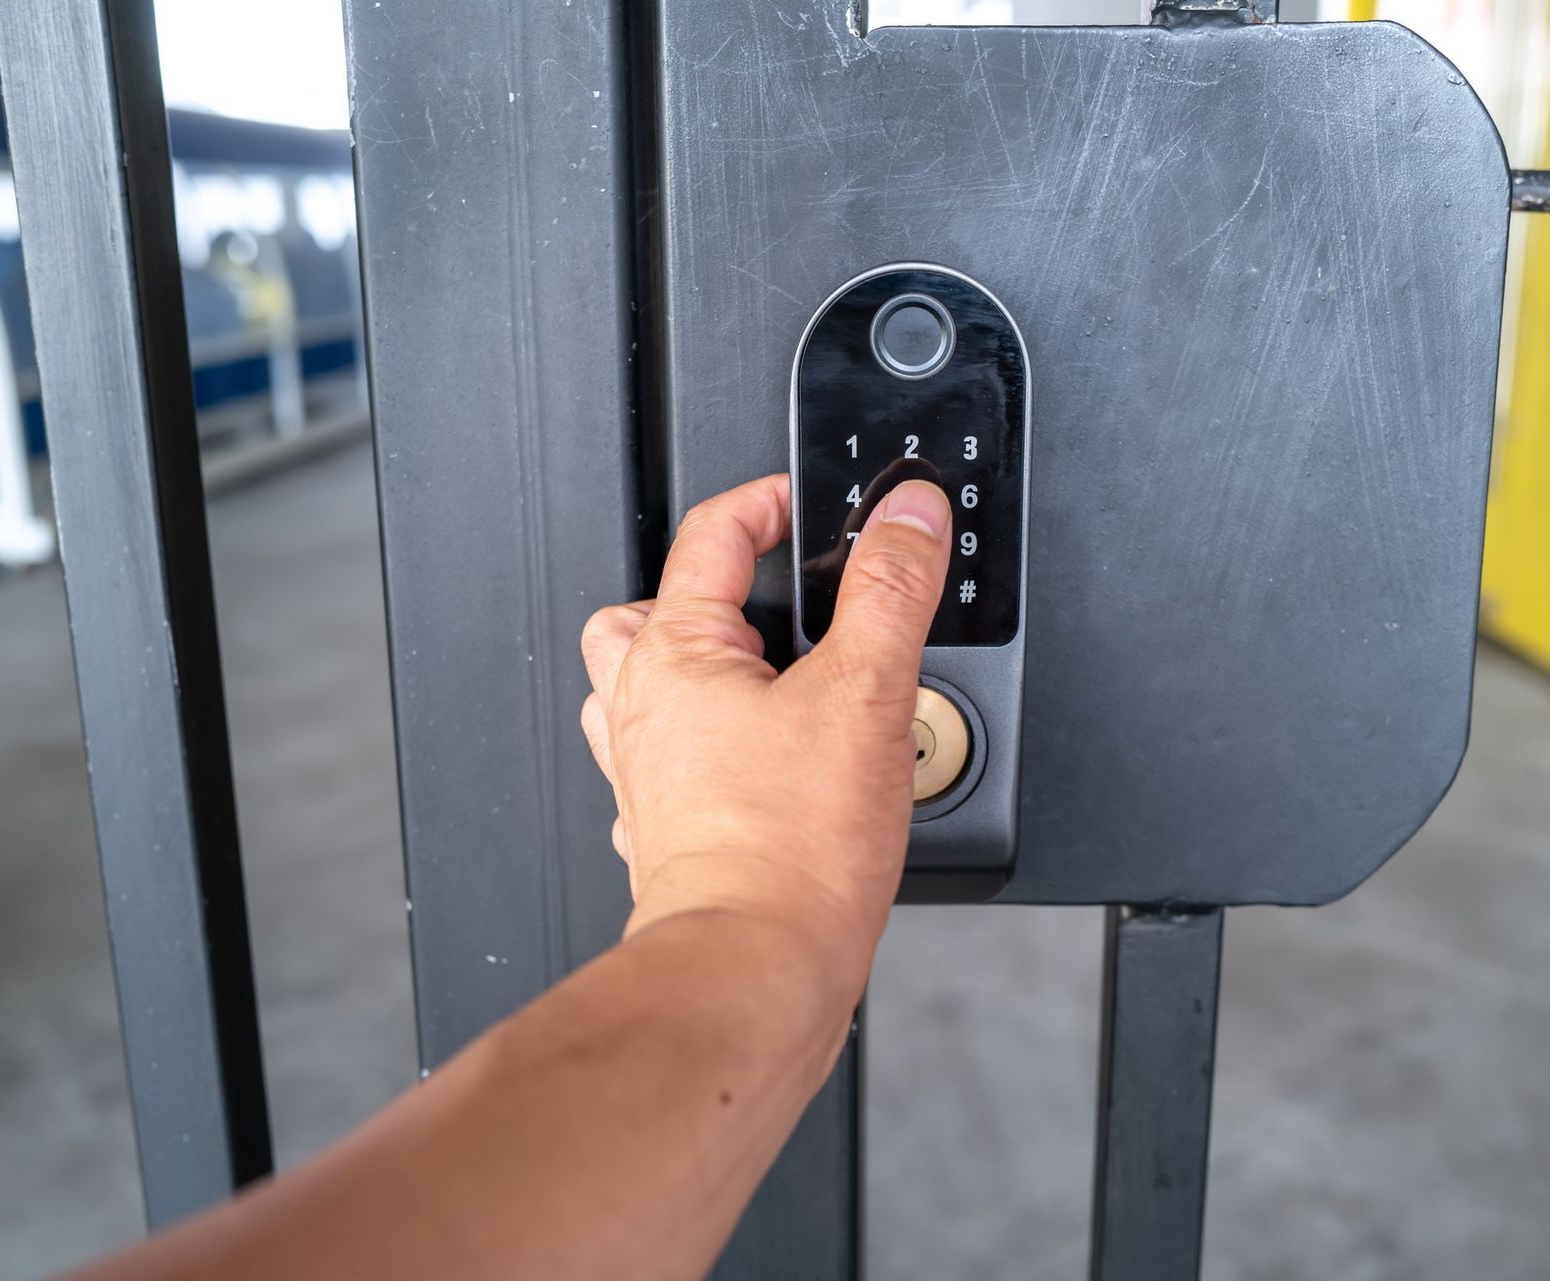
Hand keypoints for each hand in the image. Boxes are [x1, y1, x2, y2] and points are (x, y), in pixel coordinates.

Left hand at [579, 473, 951, 982]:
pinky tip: (760, 768)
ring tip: (764, 677)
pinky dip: (708, 752)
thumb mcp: (864, 693)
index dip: (767, 502)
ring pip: (644, 694)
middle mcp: (641, 711)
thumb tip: (908, 517)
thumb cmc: (788, 853)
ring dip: (697, 674)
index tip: (805, 502)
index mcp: (673, 655)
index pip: (709, 536)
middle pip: (646, 614)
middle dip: (710, 594)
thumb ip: (890, 590)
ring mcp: (646, 777)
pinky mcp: (665, 837)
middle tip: (770, 594)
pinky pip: (667, 767)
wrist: (755, 971)